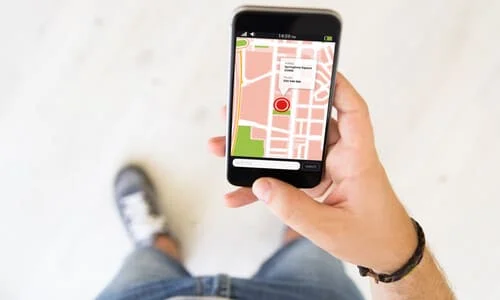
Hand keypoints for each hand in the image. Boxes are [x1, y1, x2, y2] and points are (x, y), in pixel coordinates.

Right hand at [208, 73, 416, 272]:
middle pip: (305, 127)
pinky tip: (238, 193)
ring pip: (290, 151)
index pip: (352, 111)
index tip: (314, 70)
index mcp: (356, 159)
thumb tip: (260, 185)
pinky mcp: (319, 183)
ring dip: (259, 150)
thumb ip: (294, 208)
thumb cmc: (372, 237)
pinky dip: (265, 184)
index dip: (337, 87)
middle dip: (273, 118)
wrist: (384, 254)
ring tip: (226, 148)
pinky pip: (288, 177)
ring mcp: (328, 170)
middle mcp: (341, 158)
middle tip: (242, 111)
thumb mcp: (330, 228)